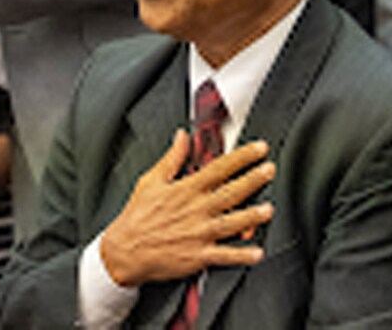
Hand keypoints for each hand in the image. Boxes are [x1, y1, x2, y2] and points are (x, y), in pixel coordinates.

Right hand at [100, 131, 275, 286]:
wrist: (122, 253)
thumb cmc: (136, 217)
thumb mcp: (150, 181)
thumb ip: (172, 158)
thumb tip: (182, 135)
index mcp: (187, 190)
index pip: (219, 168)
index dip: (242, 156)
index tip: (260, 148)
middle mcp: (196, 210)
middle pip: (230, 192)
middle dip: (252, 180)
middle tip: (270, 170)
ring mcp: (199, 234)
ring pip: (231, 223)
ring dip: (251, 217)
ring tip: (268, 209)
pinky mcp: (198, 256)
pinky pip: (224, 255)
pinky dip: (241, 255)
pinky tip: (257, 252)